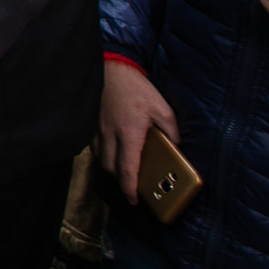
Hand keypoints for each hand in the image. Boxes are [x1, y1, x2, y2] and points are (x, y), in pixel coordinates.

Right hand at [96, 58, 177, 201]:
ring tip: (123, 170)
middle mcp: (110, 135)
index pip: (127, 170)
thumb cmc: (137, 88)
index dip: (130, 189)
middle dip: (122, 181)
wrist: (113, 67)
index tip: (134, 200)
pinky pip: (94, 146)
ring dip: (111, 168)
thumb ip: (171, 131)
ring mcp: (98, 129)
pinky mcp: (92, 122)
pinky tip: (111, 152)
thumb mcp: (163, 109)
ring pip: (101, 159)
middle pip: (111, 169)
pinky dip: (102, 154)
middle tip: (133, 186)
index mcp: (129, 134)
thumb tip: (176, 147)